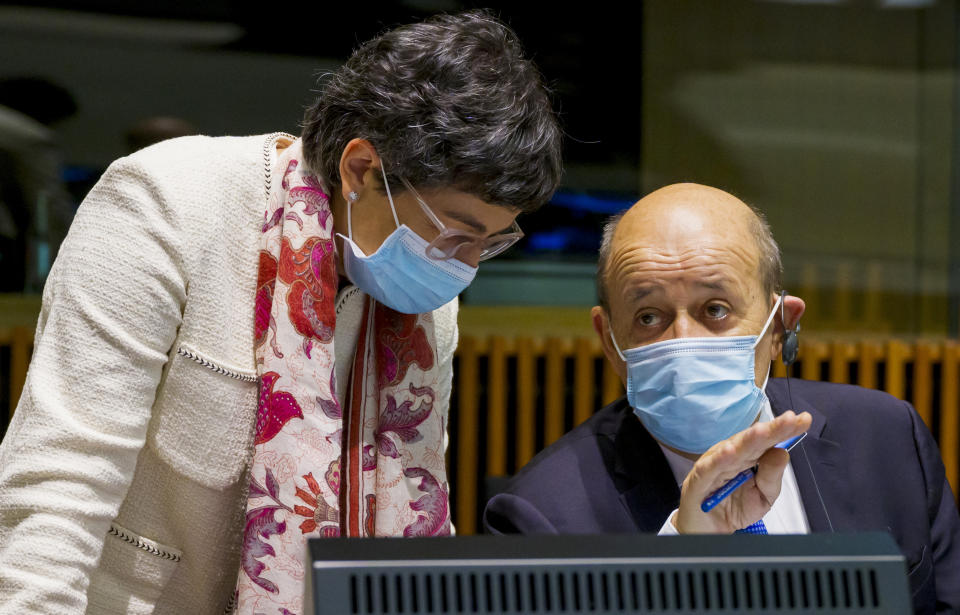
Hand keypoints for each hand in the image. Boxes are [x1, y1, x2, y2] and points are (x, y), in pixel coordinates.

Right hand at [673, 410, 811, 533]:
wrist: (707, 529)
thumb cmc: (733, 508)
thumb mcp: (763, 496)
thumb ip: (772, 476)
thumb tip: (783, 452)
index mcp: (750, 457)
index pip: (770, 440)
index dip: (785, 430)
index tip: (804, 420)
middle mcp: (733, 455)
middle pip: (754, 440)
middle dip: (772, 429)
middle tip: (789, 419)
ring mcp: (716, 464)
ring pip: (733, 449)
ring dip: (748, 439)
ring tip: (763, 430)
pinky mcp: (700, 478)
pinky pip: (710, 468)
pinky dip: (719, 459)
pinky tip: (730, 452)